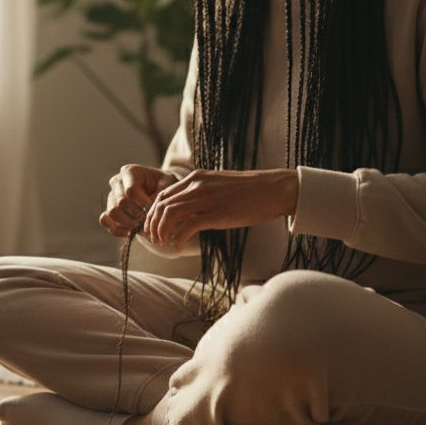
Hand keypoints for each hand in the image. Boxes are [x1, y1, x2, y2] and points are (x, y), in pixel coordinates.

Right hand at [100, 165, 178, 237]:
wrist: (159, 192)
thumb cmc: (164, 185)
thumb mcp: (168, 184)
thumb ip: (159, 194)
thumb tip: (148, 209)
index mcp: (129, 172)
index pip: (130, 190)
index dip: (142, 203)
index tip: (153, 209)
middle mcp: (117, 182)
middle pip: (120, 202)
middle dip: (136, 214)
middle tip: (148, 220)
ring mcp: (111, 196)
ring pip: (112, 212)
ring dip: (127, 223)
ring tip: (140, 226)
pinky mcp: (108, 209)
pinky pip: (105, 221)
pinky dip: (116, 229)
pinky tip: (130, 232)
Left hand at [143, 169, 297, 250]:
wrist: (273, 189)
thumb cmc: (249, 191)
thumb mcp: (219, 186)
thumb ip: (202, 193)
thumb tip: (189, 210)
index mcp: (196, 178)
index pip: (162, 194)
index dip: (152, 212)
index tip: (152, 226)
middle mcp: (197, 185)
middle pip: (161, 204)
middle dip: (152, 224)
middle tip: (153, 238)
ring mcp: (207, 199)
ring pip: (170, 214)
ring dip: (161, 231)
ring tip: (162, 243)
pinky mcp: (217, 214)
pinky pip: (188, 226)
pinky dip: (178, 238)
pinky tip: (178, 246)